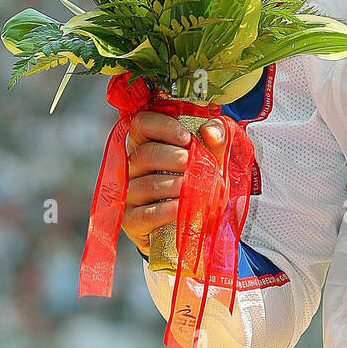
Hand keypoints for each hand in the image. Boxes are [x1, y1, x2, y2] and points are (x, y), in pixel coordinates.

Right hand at [123, 111, 226, 255]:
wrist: (198, 223)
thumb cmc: (200, 183)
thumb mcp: (213, 158)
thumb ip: (216, 139)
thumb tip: (210, 131)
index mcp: (148, 144)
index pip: (142, 124)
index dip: (162, 126)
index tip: (186, 137)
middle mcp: (133, 168)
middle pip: (144, 154)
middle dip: (171, 157)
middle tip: (190, 162)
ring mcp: (130, 195)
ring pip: (146, 185)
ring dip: (173, 185)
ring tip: (192, 187)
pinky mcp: (132, 221)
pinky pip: (145, 214)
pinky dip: (166, 210)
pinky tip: (182, 207)